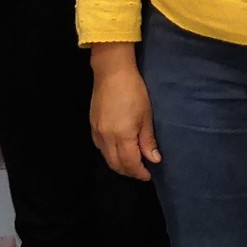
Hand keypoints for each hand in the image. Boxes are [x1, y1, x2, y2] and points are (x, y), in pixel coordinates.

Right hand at [90, 43, 159, 179]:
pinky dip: (110, 154)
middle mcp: (106, 138)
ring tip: (131, 163)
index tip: (148, 175)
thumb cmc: (134, 90)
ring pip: (106, 158)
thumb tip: (154, 159)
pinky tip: (118, 151)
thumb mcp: (146, 115)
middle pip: (116, 165)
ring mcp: (97, 132)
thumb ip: (148, 140)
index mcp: (122, 135)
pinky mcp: (92, 126)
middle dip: (129, 172)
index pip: (130, 163)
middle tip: (141, 171)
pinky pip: (100, 148)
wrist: (111, 71)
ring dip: (119, 165)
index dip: (139, 172)